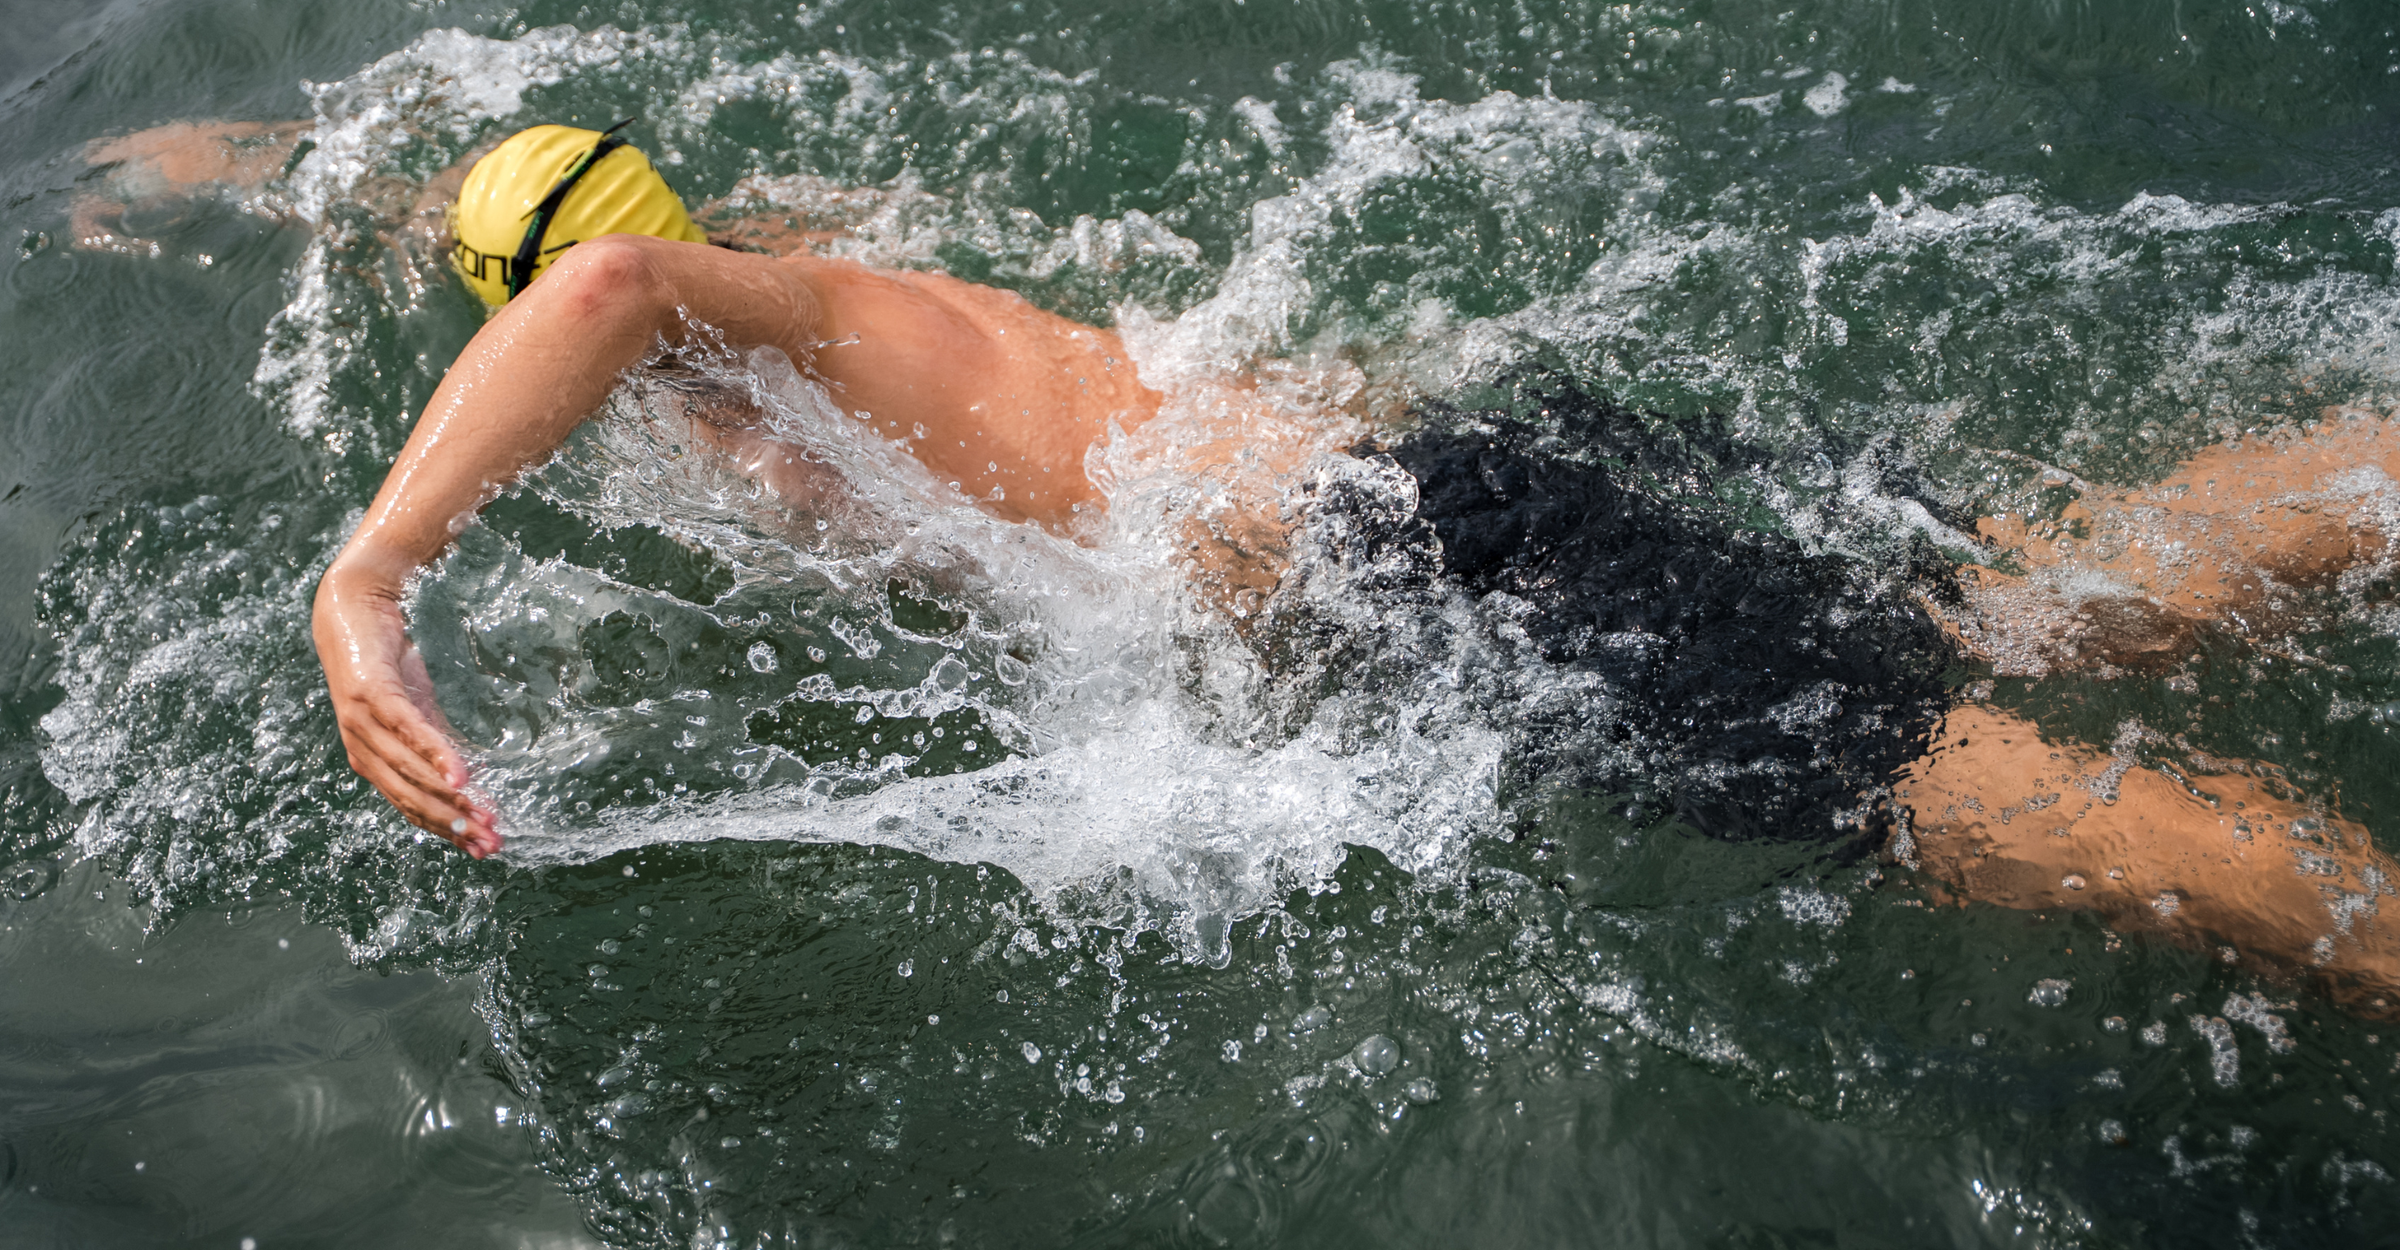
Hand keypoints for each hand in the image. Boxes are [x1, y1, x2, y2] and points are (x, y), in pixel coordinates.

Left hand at [312, 565, 499, 856]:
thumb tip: (466, 778)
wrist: (354, 607)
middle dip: (453, 825)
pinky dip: (436, 756)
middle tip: (491, 843)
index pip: (411, 805)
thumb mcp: (415, 708)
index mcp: (371, 758)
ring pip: (410, 774)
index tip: (481, 848)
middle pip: (411, 799)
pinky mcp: (372, 695)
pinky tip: (461, 775)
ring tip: (485, 816)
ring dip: (450, 800)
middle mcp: (361, 749)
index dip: (446, 830)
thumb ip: (432, 743)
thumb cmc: (385, 661)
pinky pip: (409, 733)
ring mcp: (362, 724)